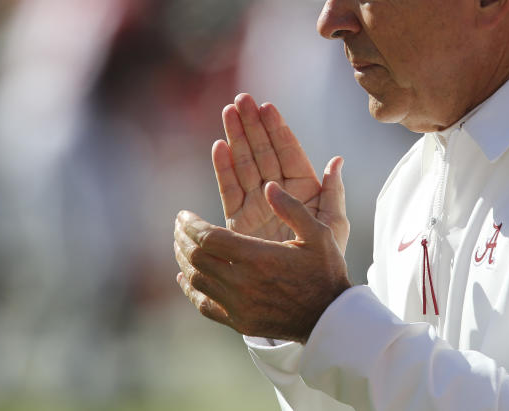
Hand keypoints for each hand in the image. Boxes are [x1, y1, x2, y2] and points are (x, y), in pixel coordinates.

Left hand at [175, 182, 351, 342]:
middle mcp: (243, 283)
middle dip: (183, 238)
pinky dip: (189, 289)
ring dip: (184, 259)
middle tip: (179, 225)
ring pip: (197, 280)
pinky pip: (204, 305)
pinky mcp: (239, 321)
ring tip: (180, 244)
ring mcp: (239, 305)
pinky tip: (184, 276)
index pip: (209, 239)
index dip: (191, 225)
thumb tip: (268, 185)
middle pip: (197, 258)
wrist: (329, 317)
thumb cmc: (325, 271)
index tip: (183, 215)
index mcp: (259, 257)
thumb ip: (292, 208)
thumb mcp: (318, 234)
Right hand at [212, 93, 348, 251]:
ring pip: (245, 165)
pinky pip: (230, 190)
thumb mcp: (333, 225)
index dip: (278, 130)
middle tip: (241, 100)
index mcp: (304, 189)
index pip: (289, 153)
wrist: (303, 295)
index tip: (267, 107)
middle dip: (253, 126)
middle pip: (263, 152)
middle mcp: (279, 193)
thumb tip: (336, 161)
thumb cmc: (326, 261)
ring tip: (228, 112)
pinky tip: (219, 146)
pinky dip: (224, 168)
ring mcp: (258, 205)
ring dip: (236, 138)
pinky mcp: (240, 220)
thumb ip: (334, 193)